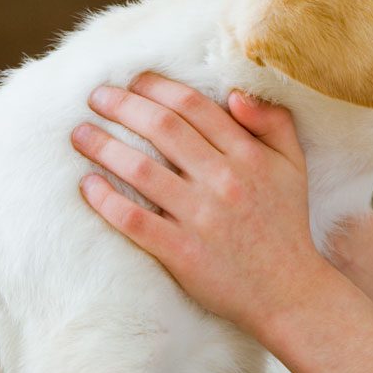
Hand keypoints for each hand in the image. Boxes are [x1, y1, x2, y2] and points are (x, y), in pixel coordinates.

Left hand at [72, 72, 332, 338]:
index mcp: (248, 155)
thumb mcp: (293, 164)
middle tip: (95, 97)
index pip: (192, 106)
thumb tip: (234, 93)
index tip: (132, 81)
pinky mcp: (181, 253)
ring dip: (103, 146)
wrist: (288, 292)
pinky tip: (87, 185)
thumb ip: (272, 121)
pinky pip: (135, 220)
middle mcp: (223, 181)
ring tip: (80, 134)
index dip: (156, 87)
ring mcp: (201, 218)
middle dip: (122, 106)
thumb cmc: (285, 223)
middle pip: (161, 128)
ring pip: (141, 170)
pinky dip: (106, 200)